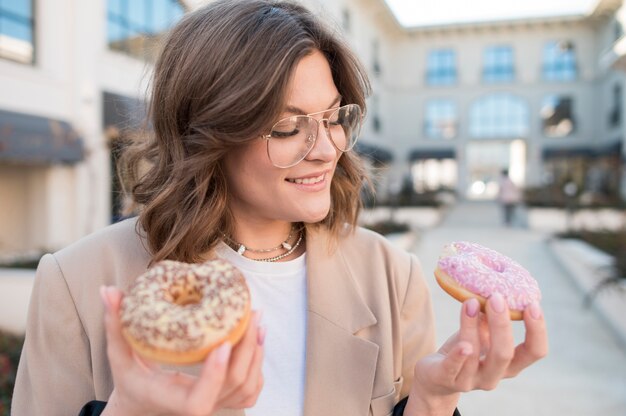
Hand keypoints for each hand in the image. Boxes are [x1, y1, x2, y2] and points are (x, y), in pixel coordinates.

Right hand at [100, 286, 264, 415]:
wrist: (143, 405)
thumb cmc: (130, 380)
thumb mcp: (119, 356)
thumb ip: (115, 325)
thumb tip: (107, 290)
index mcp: (172, 399)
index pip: (199, 401)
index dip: (214, 374)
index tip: (223, 342)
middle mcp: (196, 407)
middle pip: (233, 385)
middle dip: (247, 349)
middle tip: (251, 314)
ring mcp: (214, 406)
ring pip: (246, 388)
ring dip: (256, 354)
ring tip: (258, 322)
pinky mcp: (224, 400)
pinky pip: (250, 391)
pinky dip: (257, 366)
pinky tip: (258, 339)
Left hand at [407, 294, 547, 414]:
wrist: (436, 375)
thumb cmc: (466, 349)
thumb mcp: (482, 333)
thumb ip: (491, 316)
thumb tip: (498, 284)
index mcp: (509, 365)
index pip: (535, 352)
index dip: (537, 330)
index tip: (532, 304)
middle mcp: (493, 376)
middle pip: (505, 354)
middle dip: (502, 325)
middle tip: (497, 298)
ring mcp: (470, 381)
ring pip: (474, 355)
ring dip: (472, 326)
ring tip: (470, 302)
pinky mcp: (446, 379)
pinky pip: (452, 368)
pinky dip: (458, 356)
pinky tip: (462, 344)